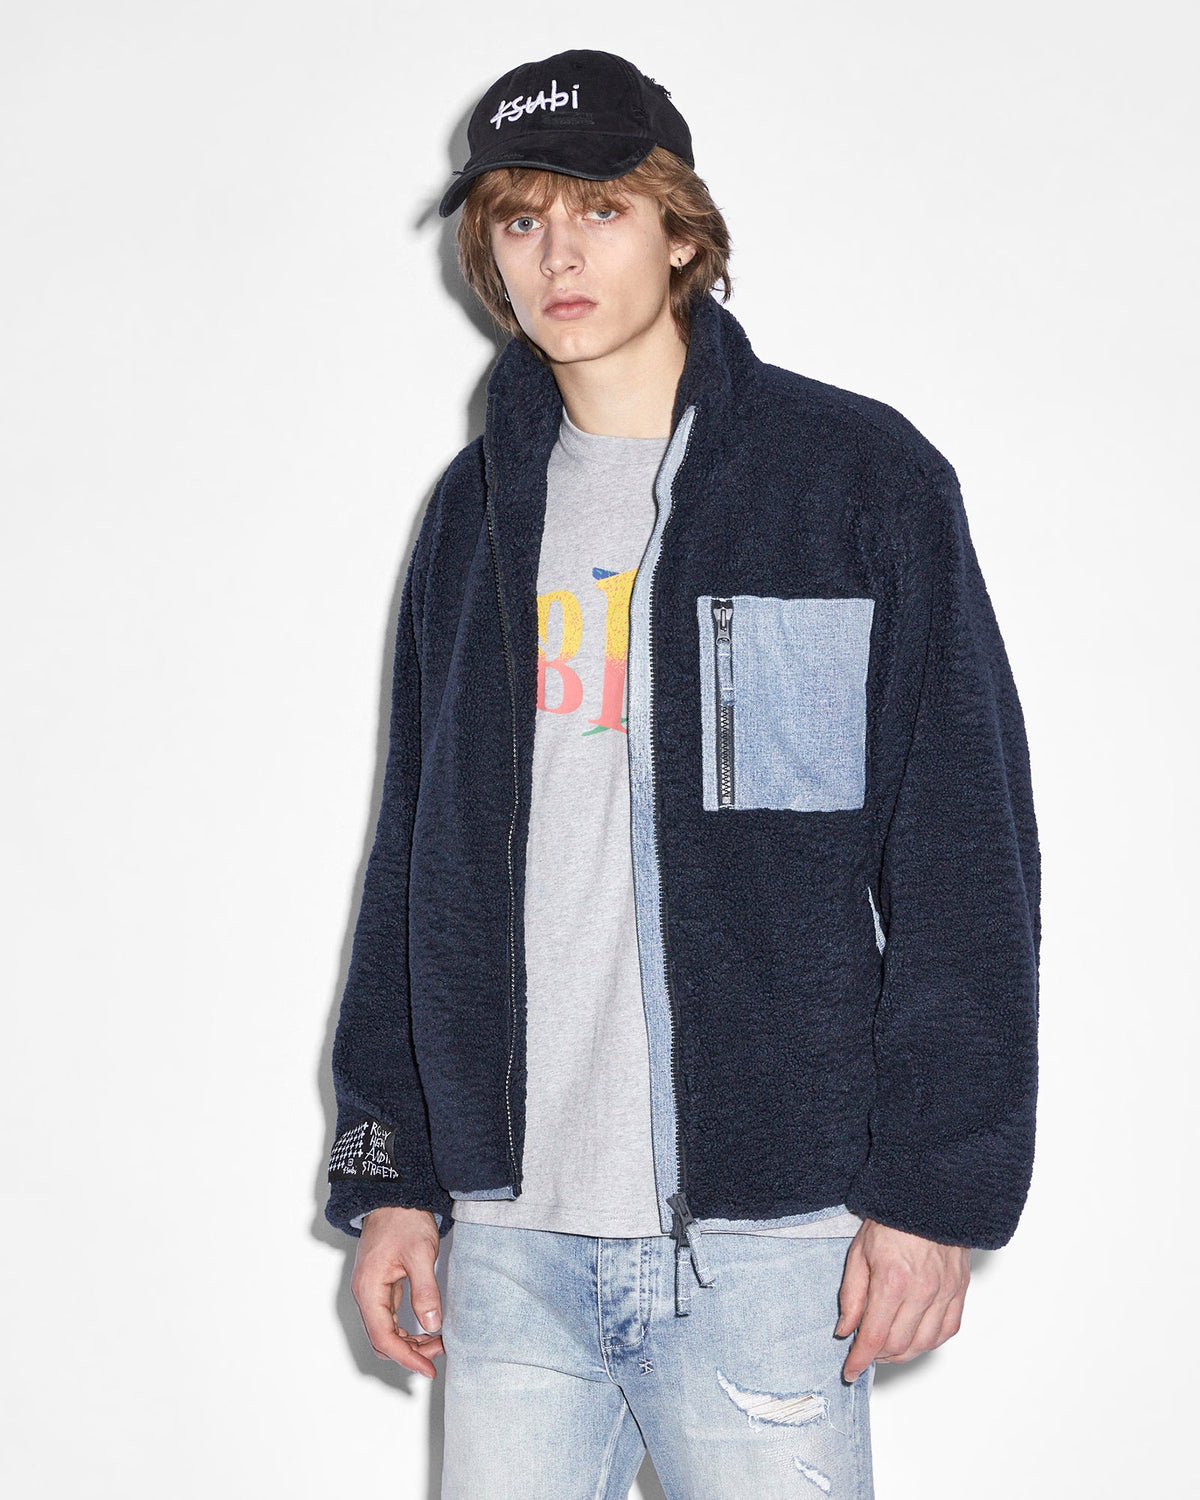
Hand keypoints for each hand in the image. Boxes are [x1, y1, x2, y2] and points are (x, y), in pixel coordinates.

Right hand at [350, 1206, 444, 1377]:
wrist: (394, 1196)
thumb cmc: (403, 1219)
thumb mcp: (420, 1253)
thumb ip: (425, 1290)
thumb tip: (431, 1325)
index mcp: (368, 1289)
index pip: (383, 1338)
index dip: (406, 1357)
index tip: (429, 1368)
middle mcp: (365, 1294)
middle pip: (383, 1339)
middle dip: (410, 1351)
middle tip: (440, 1351)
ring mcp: (372, 1290)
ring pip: (387, 1331)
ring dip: (410, 1341)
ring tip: (438, 1340)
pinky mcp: (381, 1285)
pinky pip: (391, 1318)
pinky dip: (407, 1328)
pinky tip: (427, 1327)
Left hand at [834, 1217, 969, 1381]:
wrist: (927, 1199)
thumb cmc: (890, 1223)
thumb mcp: (858, 1253)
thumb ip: (852, 1296)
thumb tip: (845, 1331)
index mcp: (892, 1280)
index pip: (874, 1336)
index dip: (859, 1360)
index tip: (850, 1371)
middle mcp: (922, 1291)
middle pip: (898, 1346)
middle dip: (877, 1356)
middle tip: (865, 1350)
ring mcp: (944, 1292)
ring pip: (923, 1345)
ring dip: (902, 1353)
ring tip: (887, 1346)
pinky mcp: (959, 1291)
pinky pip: (947, 1331)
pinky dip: (928, 1342)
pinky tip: (914, 1337)